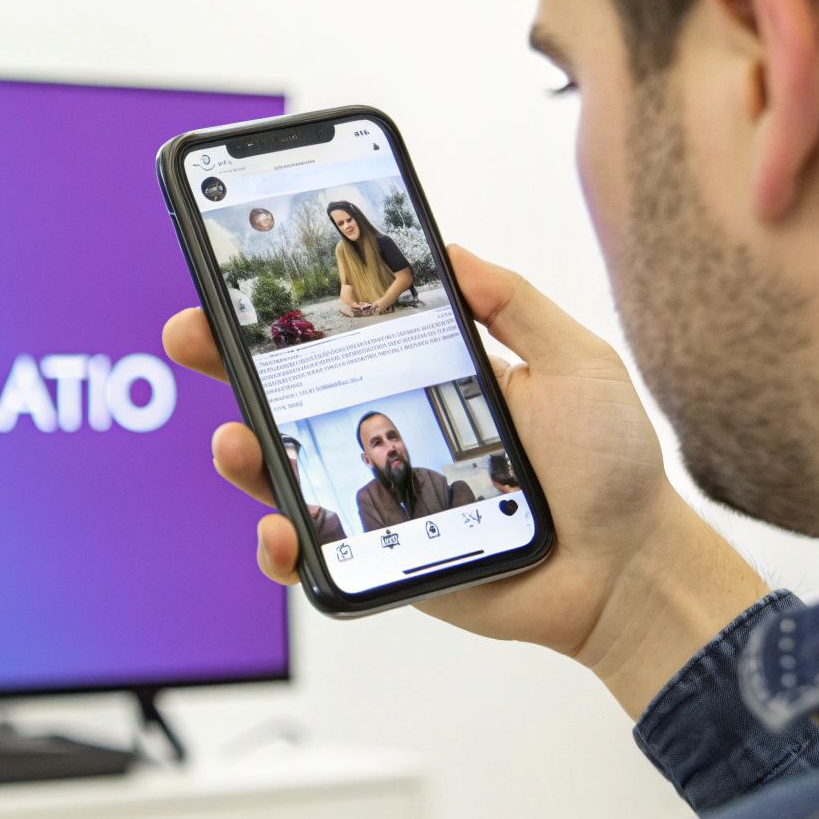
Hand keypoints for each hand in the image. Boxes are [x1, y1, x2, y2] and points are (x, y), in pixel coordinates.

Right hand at [163, 245, 767, 715]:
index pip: (340, 334)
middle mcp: (389, 431)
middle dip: (227, 361)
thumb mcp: (575, 362)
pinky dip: (286, 546)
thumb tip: (448, 249)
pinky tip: (284, 532)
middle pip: (288, 394)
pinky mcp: (383, 556)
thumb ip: (514, 304)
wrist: (630, 569)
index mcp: (426, 377)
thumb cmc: (612, 467)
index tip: (240, 275)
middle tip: (188, 334)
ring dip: (243, 454)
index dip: (286, 307)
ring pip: (286, 471)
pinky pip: (317, 553)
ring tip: (233, 439)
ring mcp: (379, 495)